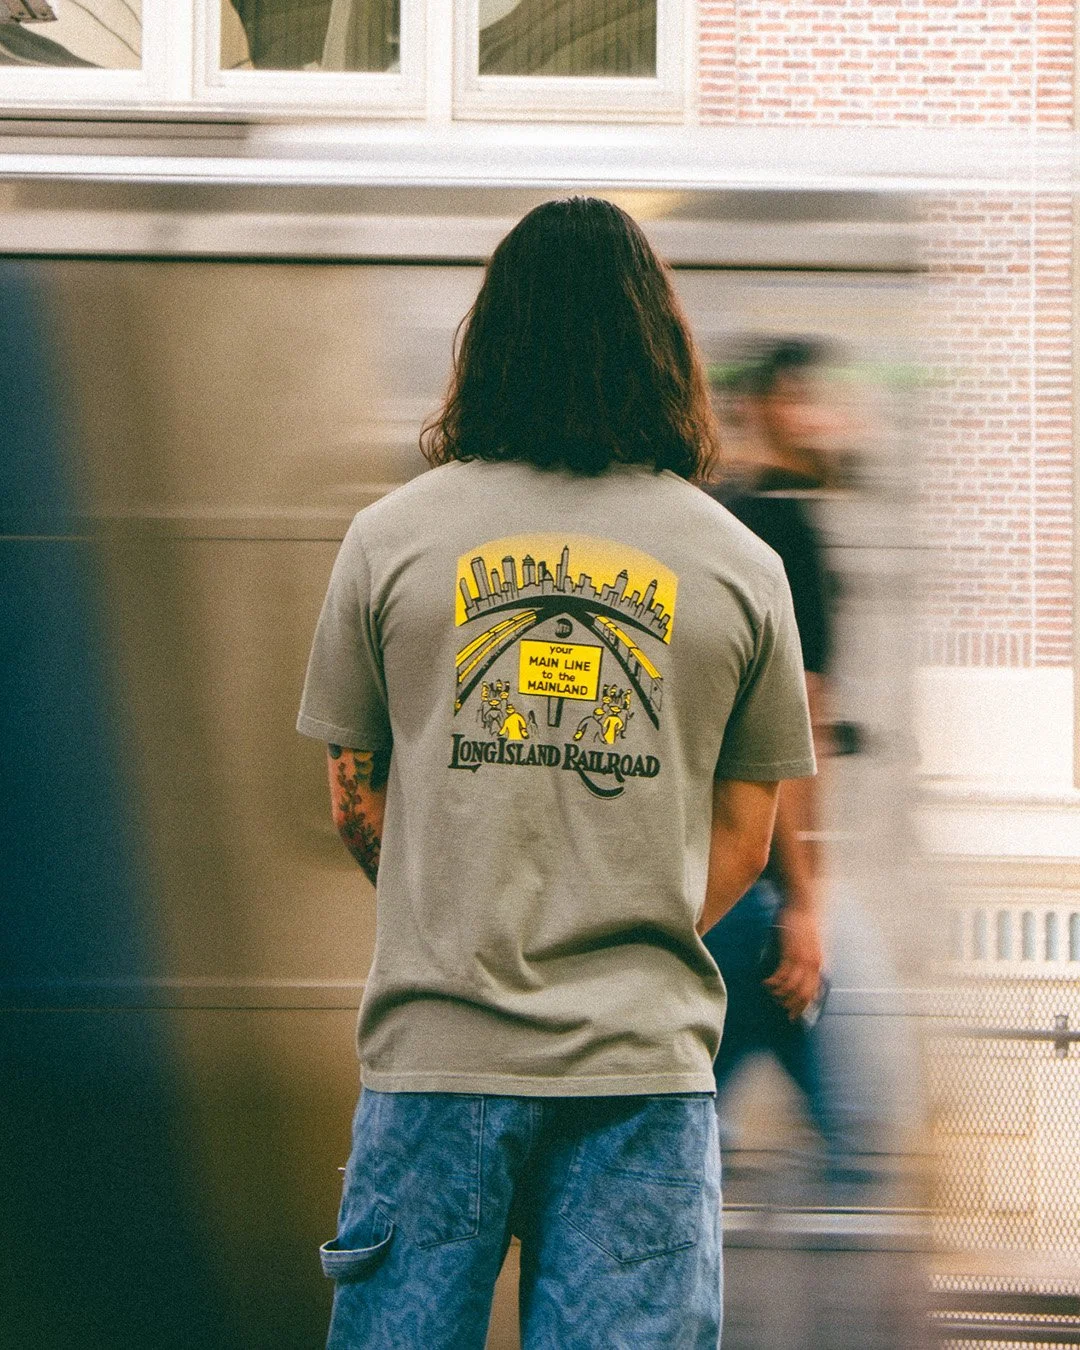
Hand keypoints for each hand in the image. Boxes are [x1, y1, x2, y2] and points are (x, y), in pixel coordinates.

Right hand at [763, 901, 824, 1020]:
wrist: (804, 903)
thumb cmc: (805, 922)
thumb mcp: (812, 944)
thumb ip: (809, 960)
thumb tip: (802, 975)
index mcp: (819, 964)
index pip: (812, 993)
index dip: (802, 1007)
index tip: (793, 1016)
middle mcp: (813, 965)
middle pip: (803, 994)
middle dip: (790, 1005)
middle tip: (778, 1007)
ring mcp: (802, 958)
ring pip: (791, 987)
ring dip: (779, 994)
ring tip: (770, 992)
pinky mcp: (790, 951)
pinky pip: (781, 974)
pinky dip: (773, 982)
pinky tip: (766, 983)